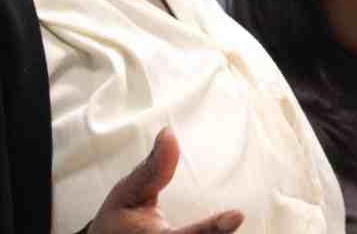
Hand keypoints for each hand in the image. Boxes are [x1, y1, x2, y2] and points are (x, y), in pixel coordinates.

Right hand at [86, 127, 243, 233]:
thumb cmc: (119, 219)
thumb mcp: (128, 191)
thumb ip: (152, 168)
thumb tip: (169, 134)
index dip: (212, 229)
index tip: (236, 216)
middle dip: (218, 232)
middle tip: (234, 217)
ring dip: (217, 233)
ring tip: (226, 221)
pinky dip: (215, 233)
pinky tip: (223, 224)